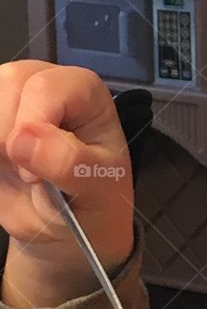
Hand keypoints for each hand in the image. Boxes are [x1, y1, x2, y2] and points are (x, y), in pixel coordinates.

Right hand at [0, 62, 133, 304]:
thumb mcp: (95, 190)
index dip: (32, 126)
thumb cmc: (91, 201)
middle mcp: (45, 82)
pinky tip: (2, 167)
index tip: (35, 178)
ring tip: (11, 168)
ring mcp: (12, 95)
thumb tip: (23, 137)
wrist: (65, 225)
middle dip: (6, 134)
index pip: (45, 88)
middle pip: (8, 83)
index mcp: (84, 91)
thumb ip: (69, 162)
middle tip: (23, 175)